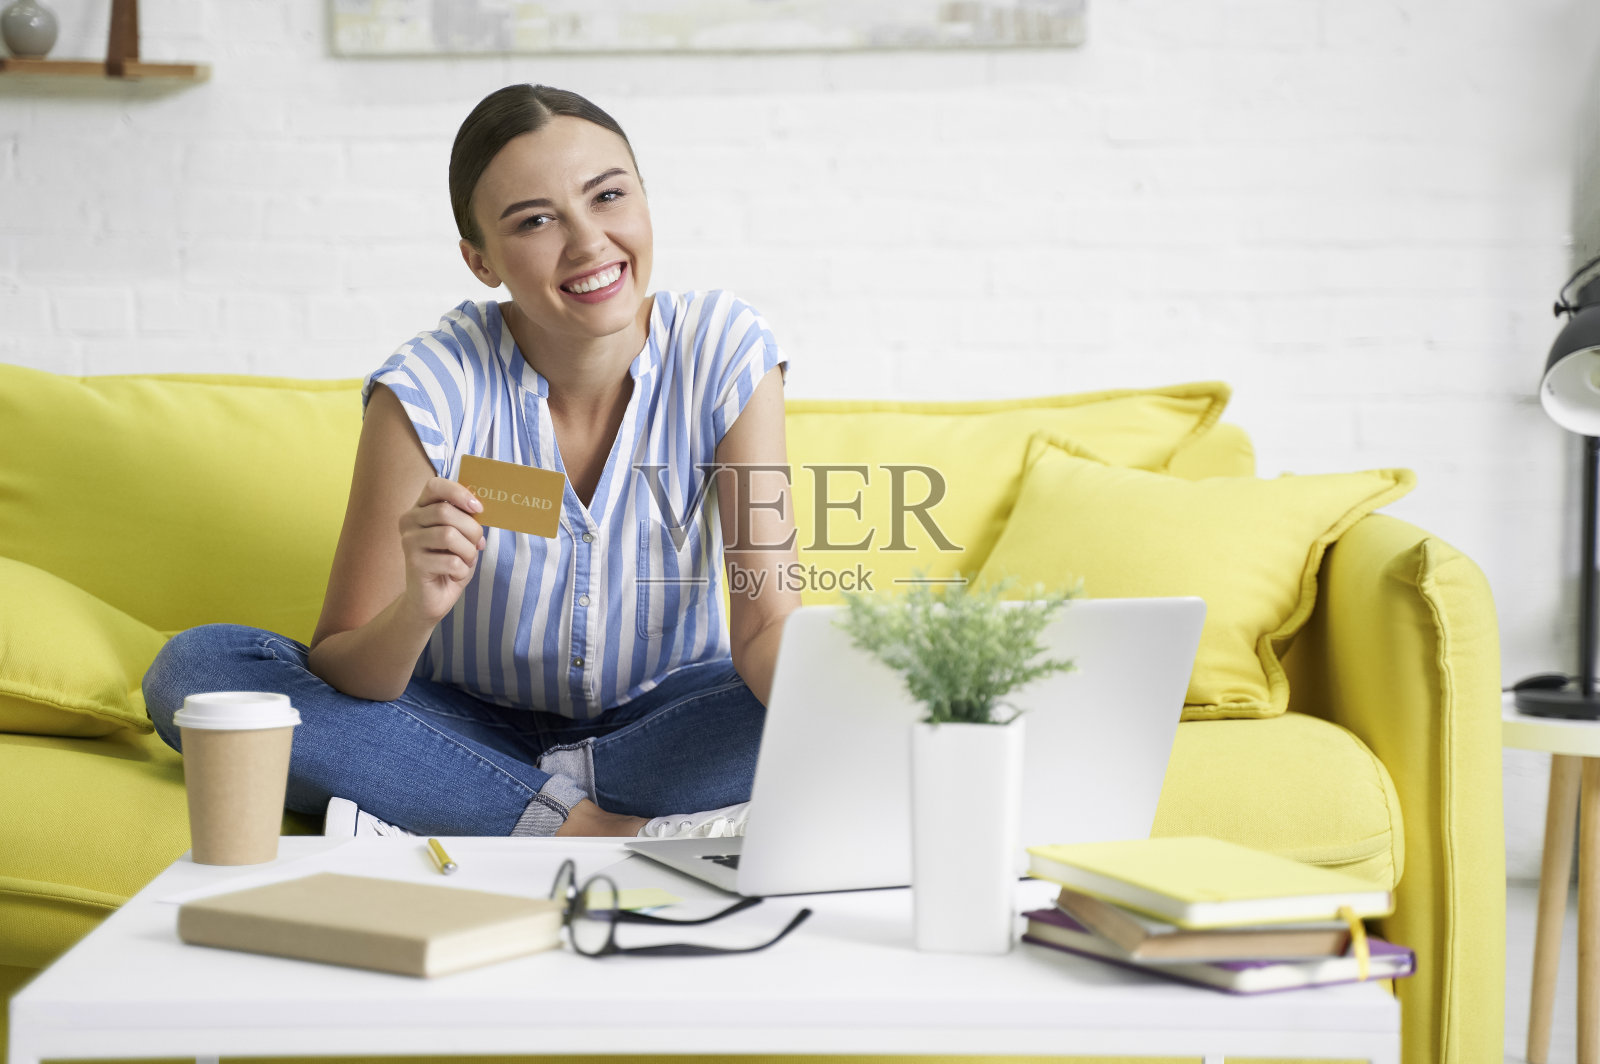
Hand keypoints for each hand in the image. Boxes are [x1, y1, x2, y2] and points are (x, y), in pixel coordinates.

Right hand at [398, 477, 485, 623]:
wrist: (431, 598)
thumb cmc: (448, 563)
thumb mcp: (461, 536)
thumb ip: (466, 519)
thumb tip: (479, 508)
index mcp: (420, 509)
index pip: (435, 485)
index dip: (459, 493)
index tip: (477, 508)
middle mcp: (409, 521)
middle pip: (446, 512)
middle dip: (471, 530)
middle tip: (477, 545)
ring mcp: (409, 542)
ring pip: (449, 535)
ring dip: (468, 552)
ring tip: (465, 561)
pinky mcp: (414, 563)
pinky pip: (451, 561)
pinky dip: (462, 570)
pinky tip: (455, 574)